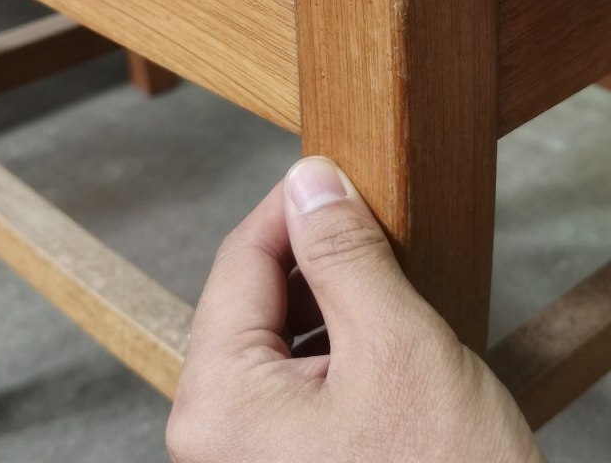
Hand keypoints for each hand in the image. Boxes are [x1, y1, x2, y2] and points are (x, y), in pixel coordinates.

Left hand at [167, 157, 543, 462]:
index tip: (339, 175)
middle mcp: (213, 439)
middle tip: (374, 228)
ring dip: (327, 299)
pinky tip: (378, 341)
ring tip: (385, 284)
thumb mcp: (398, 346)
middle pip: (250, 299)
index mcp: (219, 404)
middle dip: (311, 255)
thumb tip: (311, 180)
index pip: (239, 260)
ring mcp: (246, 460)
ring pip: (274, 338)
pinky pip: (292, 382)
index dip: (293, 205)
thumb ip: (344, 253)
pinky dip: (333, 346)